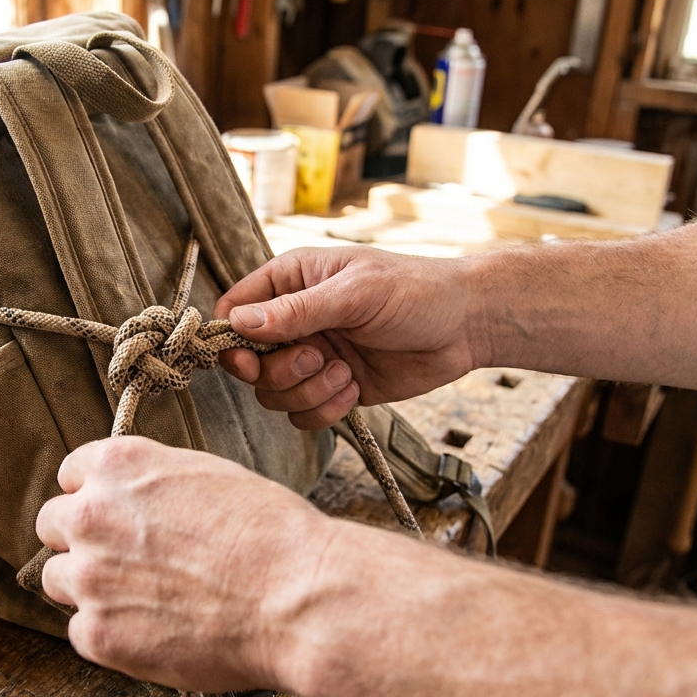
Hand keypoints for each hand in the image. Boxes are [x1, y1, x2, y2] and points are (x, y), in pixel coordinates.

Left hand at [36, 436, 333, 692]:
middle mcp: (91, 514)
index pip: (71, 475)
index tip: (111, 516)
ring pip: (58, 580)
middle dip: (82, 541)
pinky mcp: (97, 633)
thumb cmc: (270, 534)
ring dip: (90, 590)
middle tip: (123, 562)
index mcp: (119, 466)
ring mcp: (89, 576)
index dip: (95, 497)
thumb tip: (137, 505)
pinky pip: (81, 632)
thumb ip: (153, 486)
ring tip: (142, 601)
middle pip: (52, 525)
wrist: (296, 595)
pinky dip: (111, 635)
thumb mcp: (206, 476)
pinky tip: (154, 631)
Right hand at [215, 245, 485, 427]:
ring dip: (307, 392)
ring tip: (344, 373)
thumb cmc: (414, 291)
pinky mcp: (332, 388)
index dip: (230, 340)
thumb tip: (239, 324)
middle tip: (316, 358)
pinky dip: (324, 410)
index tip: (247, 359)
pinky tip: (354, 390)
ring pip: (273, 394)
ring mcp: (312, 357)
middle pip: (248, 363)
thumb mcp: (355, 294)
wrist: (465, 326)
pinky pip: (303, 414)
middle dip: (279, 371)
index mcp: (290, 282)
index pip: (234, 311)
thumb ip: (296, 311)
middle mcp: (294, 321)